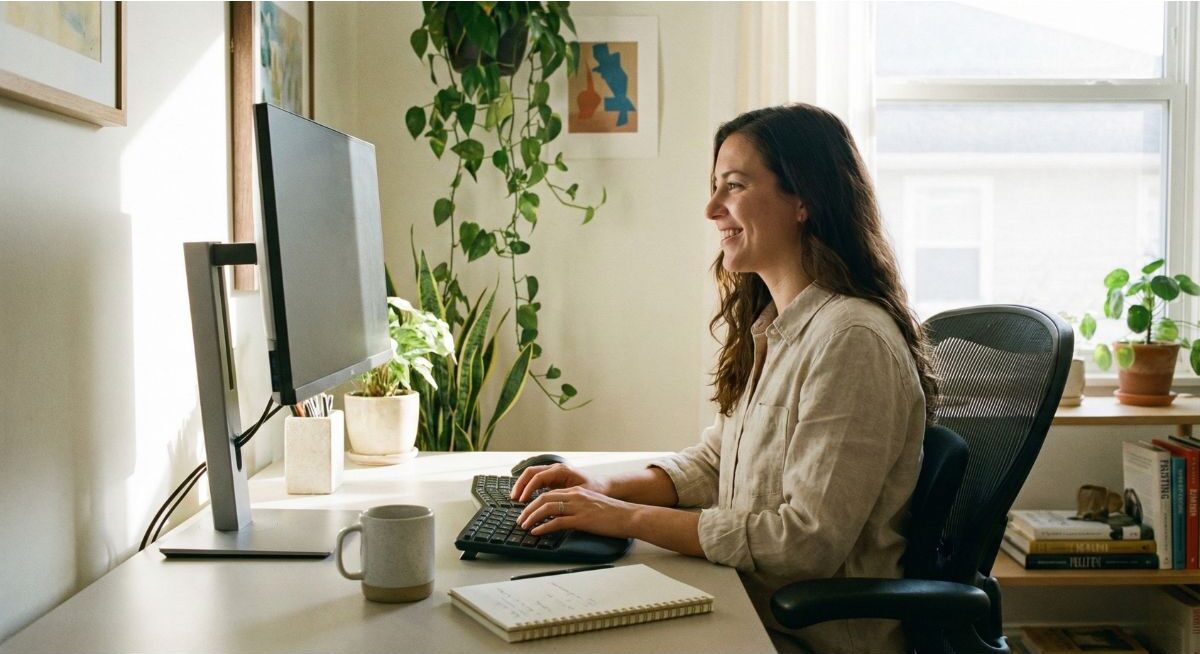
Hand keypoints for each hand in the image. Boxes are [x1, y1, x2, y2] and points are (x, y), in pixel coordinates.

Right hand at [510, 463, 606, 502]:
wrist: (603, 486)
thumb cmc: (594, 490)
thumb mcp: (579, 495)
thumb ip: (564, 499)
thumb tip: (549, 507)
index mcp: (562, 471)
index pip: (538, 476)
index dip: (528, 488)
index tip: (522, 500)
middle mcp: (556, 469)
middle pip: (531, 472)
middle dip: (520, 485)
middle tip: (513, 498)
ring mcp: (553, 472)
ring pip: (531, 475)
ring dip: (522, 485)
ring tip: (515, 499)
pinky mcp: (553, 478)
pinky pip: (536, 480)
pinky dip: (528, 487)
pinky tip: (524, 498)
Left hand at [517, 487, 636, 538]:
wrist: (630, 516)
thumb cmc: (614, 513)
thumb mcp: (592, 505)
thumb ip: (577, 507)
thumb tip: (563, 518)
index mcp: (577, 491)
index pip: (549, 493)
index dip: (534, 502)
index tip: (526, 511)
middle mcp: (575, 495)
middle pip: (543, 498)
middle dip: (528, 509)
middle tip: (520, 519)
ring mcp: (578, 507)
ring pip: (547, 508)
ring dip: (532, 517)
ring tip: (524, 526)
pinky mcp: (582, 519)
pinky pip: (557, 522)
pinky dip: (544, 527)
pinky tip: (537, 532)